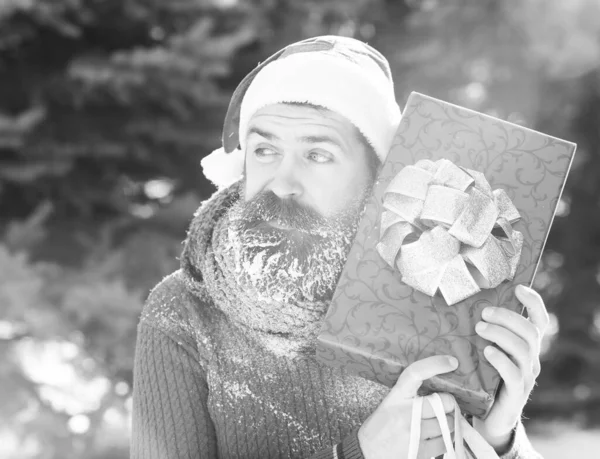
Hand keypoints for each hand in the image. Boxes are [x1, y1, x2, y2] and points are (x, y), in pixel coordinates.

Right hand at [358, 355, 458, 458]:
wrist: (367, 453)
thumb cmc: (380, 426)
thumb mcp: (390, 404)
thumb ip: (411, 397)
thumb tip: (438, 392)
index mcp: (397, 396)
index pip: (416, 373)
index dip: (435, 364)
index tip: (451, 361)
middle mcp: (406, 412)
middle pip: (444, 402)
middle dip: (450, 405)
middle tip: (445, 407)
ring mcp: (414, 432)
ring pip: (448, 424)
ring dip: (448, 424)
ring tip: (438, 424)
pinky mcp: (421, 450)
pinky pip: (446, 442)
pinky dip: (445, 439)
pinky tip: (435, 438)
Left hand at [473, 284, 549, 452]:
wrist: (486, 415)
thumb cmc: (482, 375)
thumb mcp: (483, 349)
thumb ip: (481, 331)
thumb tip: (459, 303)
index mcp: (525, 345)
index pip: (539, 320)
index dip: (533, 303)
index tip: (518, 288)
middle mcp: (530, 358)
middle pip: (530, 331)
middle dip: (508, 317)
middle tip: (485, 313)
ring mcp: (526, 376)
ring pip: (523, 349)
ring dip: (501, 334)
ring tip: (480, 329)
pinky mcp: (517, 393)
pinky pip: (514, 374)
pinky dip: (501, 360)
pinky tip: (487, 352)